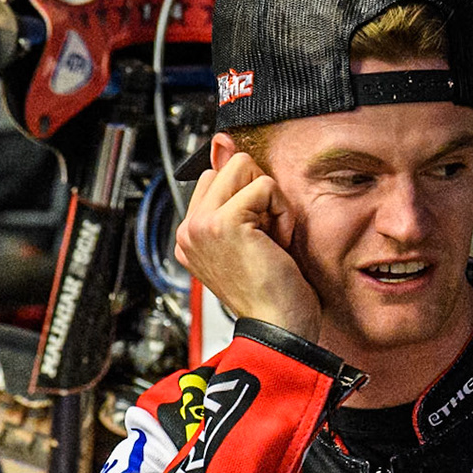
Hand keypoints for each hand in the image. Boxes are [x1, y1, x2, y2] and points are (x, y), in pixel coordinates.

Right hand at [175, 150, 321, 342]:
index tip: (260, 240)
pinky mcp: (222, 223)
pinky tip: (278, 245)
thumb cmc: (275, 295)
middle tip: (269, 240)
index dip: (251, 199)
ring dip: (272, 202)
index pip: (218, 178)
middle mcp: (189, 231)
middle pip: (230, 165)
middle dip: (260, 195)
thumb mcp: (256, 238)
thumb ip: (239, 194)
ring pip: (244, 166)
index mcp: (191, 237)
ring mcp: (201, 226)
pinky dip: (283, 213)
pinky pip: (266, 186)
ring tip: (272, 241)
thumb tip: (224, 142)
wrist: (280, 330)